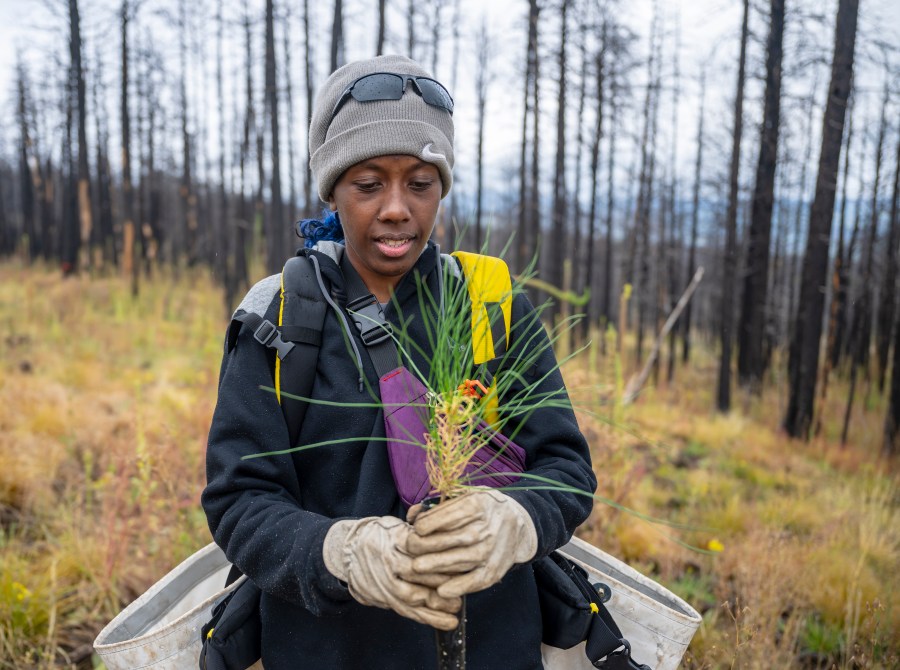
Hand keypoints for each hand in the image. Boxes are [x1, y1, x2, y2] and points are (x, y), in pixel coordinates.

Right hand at [323, 517, 461, 629]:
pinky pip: (407, 611)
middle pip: (416, 571)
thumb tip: (450, 533)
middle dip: (441, 579)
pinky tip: (447, 623)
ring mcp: (384, 582)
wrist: (348, 551)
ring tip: (456, 606)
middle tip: (462, 584)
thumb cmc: (380, 535)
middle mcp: (387, 560)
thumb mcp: (396, 524)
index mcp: (392, 538)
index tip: (459, 556)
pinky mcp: (384, 598)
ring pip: (411, 595)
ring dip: (436, 603)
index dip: (439, 553)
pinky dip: (429, 618)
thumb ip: (419, 531)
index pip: (418, 546)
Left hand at [406, 490, 537, 597]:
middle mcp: (488, 526)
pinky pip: (478, 580)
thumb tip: (412, 515)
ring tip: (417, 567)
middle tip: (410, 548)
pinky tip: (442, 590)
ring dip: (438, 565)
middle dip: (428, 544)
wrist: (518, 523)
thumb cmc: (482, 509)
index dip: (429, 523)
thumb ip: (437, 505)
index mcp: (479, 504)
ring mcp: (493, 549)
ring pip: (464, 559)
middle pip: (455, 538)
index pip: (450, 515)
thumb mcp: (465, 496)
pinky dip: (461, 586)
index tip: (416, 528)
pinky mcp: (496, 568)